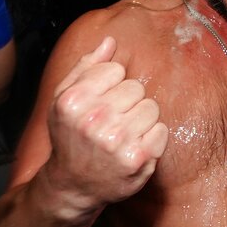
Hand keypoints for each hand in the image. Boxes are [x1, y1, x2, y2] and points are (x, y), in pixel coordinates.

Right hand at [42, 37, 168, 211]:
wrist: (73, 186)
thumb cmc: (70, 137)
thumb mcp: (64, 100)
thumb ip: (86, 67)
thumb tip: (109, 41)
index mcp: (73, 100)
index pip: (115, 69)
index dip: (110, 85)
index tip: (100, 102)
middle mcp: (94, 119)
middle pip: (136, 87)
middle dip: (127, 101)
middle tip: (112, 121)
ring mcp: (117, 140)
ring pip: (151, 107)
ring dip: (141, 119)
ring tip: (123, 134)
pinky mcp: (138, 159)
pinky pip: (161, 130)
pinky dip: (152, 138)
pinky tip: (134, 147)